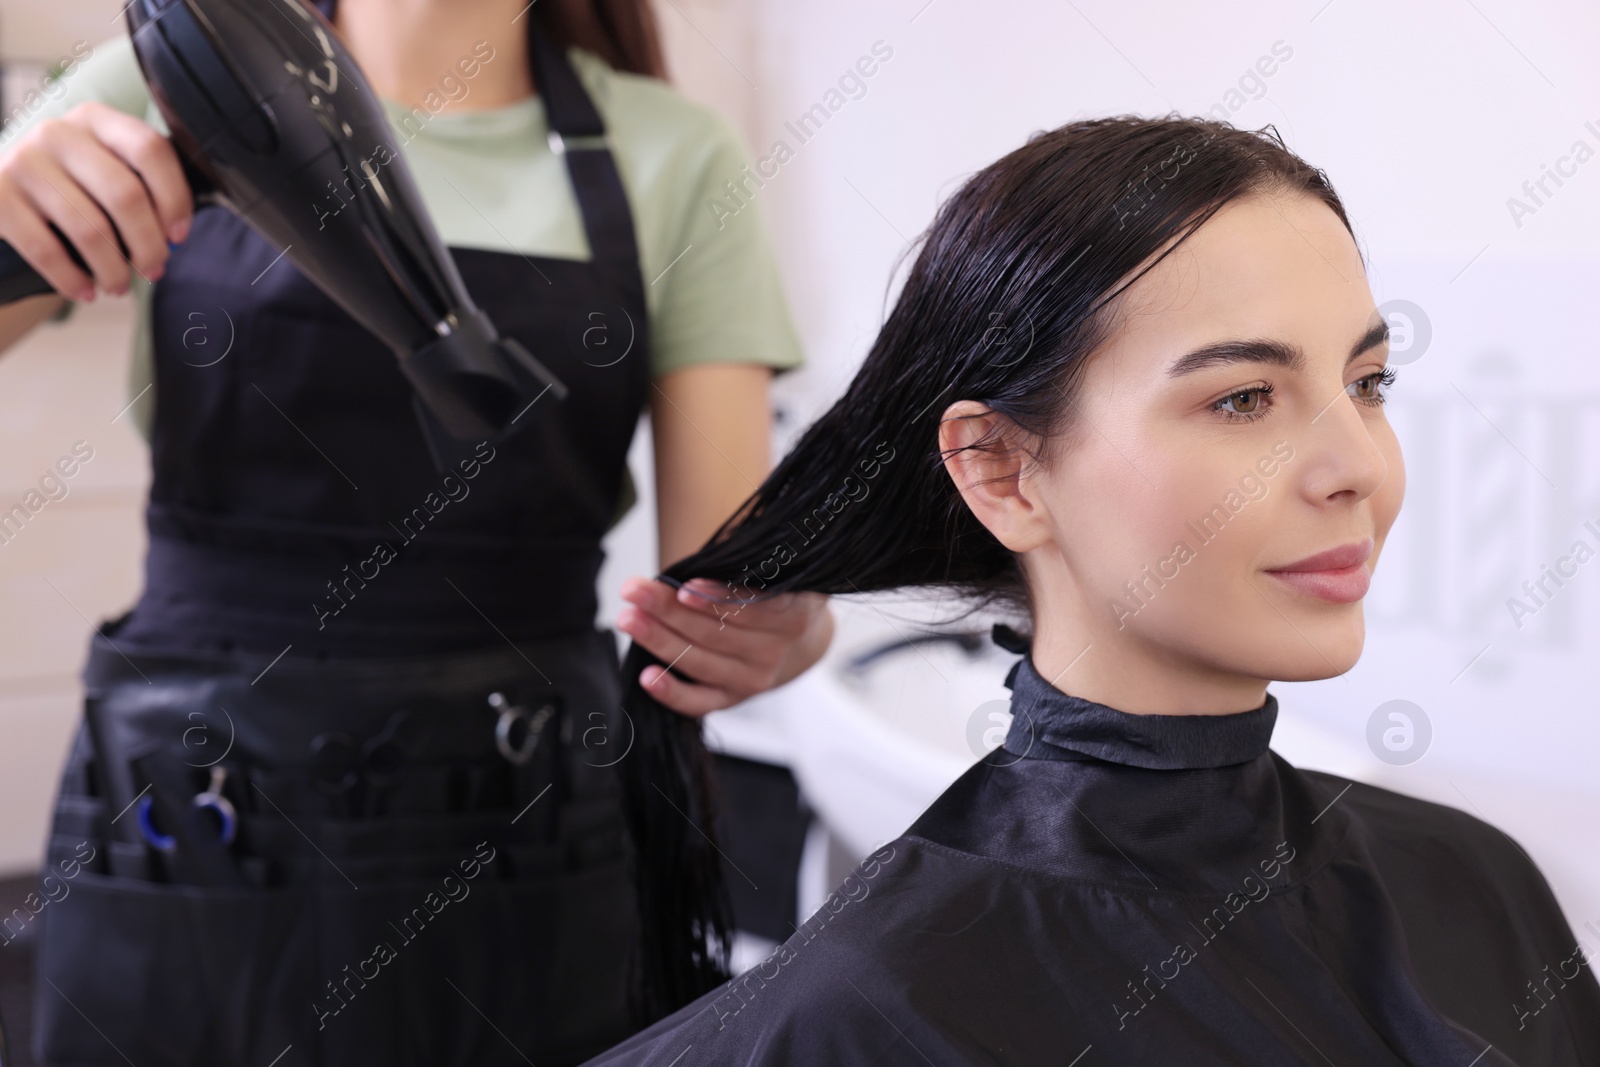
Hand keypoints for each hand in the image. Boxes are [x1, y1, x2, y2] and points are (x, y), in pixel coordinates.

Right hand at [0, 101, 191, 300]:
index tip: (178, 235)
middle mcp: (58, 133)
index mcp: (96, 120)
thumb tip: (174, 236)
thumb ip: (142, 186)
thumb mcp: (105, 169)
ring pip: (90, 228)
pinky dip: (72, 279)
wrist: (4, 193)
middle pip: (125, 194)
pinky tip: (86, 291)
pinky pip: (46, 249)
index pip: (150, 150)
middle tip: (153, 269)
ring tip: (119, 286)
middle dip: (148, 244)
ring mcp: (24, 162)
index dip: (174, 198)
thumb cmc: (72, 187)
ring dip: (113, 269)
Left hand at [615, 576, 834, 716]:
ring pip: (700, 662)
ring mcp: (753, 680)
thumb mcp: (777, 573)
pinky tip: (646, 676)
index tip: (682, 587)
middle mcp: (773, 653)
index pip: (750, 608)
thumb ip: (748, 567)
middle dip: (668, 610)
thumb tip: (700, 559)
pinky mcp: (732, 699)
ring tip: (628, 619)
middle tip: (634, 591)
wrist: (798, 641)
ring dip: (659, 640)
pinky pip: (699, 701)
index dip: (715, 599)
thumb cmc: (775, 594)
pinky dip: (672, 692)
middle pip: (714, 633)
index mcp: (792, 616)